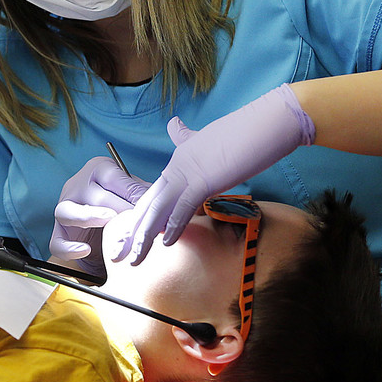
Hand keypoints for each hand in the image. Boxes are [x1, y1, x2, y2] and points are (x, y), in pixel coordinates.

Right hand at [49, 156, 150, 274]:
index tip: (149, 206)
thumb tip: (163, 197)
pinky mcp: (58, 233)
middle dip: (119, 209)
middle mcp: (76, 185)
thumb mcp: (134, 195)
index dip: (132, 191)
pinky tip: (85, 250)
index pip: (113, 177)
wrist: (106, 232)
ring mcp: (64, 208)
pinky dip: (69, 248)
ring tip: (110, 221)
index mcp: (97, 170)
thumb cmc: (124, 205)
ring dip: (89, 216)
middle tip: (138, 222)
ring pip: (67, 212)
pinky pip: (57, 242)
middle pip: (94, 195)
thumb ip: (145, 194)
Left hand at [119, 84, 314, 262]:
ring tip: (134, 259)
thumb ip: (188, 137)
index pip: (154, 194)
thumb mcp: (209, 137)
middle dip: (132, 232)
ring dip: (145, 237)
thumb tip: (174, 125)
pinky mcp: (205, 180)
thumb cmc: (245, 132)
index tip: (128, 237)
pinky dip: (173, 226)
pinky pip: (184, 207)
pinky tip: (166, 244)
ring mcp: (189, 173)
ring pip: (159, 209)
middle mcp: (177, 167)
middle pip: (148, 204)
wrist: (265, 123)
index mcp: (179, 161)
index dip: (140, 217)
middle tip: (117, 254)